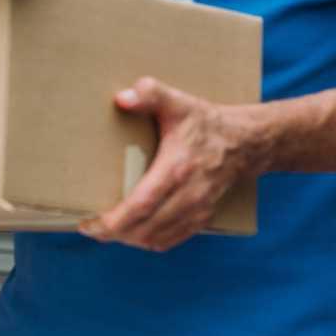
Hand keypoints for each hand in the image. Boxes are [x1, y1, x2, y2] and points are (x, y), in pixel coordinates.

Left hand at [79, 77, 263, 251]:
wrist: (246, 142)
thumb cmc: (205, 122)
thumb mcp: (177, 102)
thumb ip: (150, 94)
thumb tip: (122, 98)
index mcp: (176, 169)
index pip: (141, 206)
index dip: (112, 221)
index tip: (89, 224)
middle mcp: (188, 196)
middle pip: (144, 228)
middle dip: (113, 233)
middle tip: (88, 227)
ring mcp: (198, 211)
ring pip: (156, 238)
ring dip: (128, 239)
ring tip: (106, 229)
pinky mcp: (203, 218)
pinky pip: (171, 240)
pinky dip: (148, 241)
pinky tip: (133, 233)